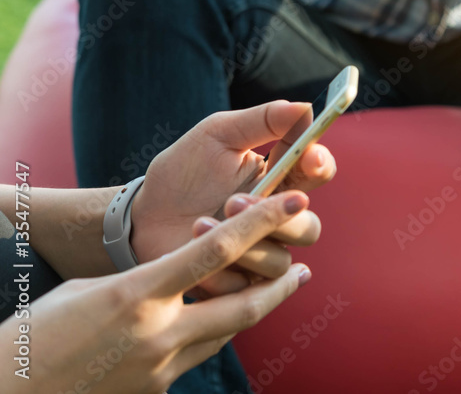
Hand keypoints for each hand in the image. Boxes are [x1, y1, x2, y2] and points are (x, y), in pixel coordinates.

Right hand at [1, 194, 310, 393]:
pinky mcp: (156, 390)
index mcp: (137, 294)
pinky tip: (213, 324)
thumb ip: (147, 280)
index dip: (261, 222)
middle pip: (243, 305)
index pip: (215, 249)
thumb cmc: (40, 331)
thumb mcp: (92, 289)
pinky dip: (210, 336)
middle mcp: (158, 332)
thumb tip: (182, 272)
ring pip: (226, 332)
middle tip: (305, 271)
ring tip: (274, 293)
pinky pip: (196, 356)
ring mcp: (160, 367)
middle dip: (280, 286)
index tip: (295, 200)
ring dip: (252, 311)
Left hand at [131, 100, 334, 295]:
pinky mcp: (239, 283)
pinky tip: (194, 250)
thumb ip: (262, 120)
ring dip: (244, 245)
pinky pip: (247, 288)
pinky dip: (220, 270)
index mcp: (281, 179)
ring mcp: (260, 254)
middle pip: (308, 227)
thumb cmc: (182, 173)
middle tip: (236, 201)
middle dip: (278, 218)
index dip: (320, 164)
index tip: (309, 156)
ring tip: (201, 223)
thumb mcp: (217, 135)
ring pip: (280, 262)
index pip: (318, 172)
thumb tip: (305, 106)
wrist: (141, 218)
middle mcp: (278, 220)